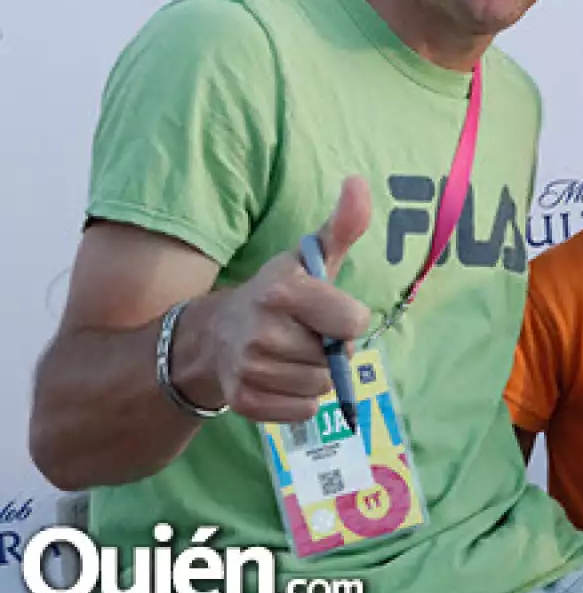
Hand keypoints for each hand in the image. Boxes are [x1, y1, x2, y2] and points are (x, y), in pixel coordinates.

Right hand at [195, 177, 373, 422]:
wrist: (214, 335)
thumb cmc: (279, 294)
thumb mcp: (309, 258)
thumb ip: (342, 225)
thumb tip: (359, 181)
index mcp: (283, 292)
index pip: (352, 321)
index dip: (347, 318)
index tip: (326, 311)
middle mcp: (262, 331)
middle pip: (336, 359)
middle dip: (329, 349)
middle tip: (304, 333)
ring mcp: (250, 368)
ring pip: (320, 386)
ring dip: (314, 373)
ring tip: (291, 353)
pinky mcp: (245, 401)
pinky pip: (303, 410)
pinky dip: (299, 399)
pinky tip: (280, 376)